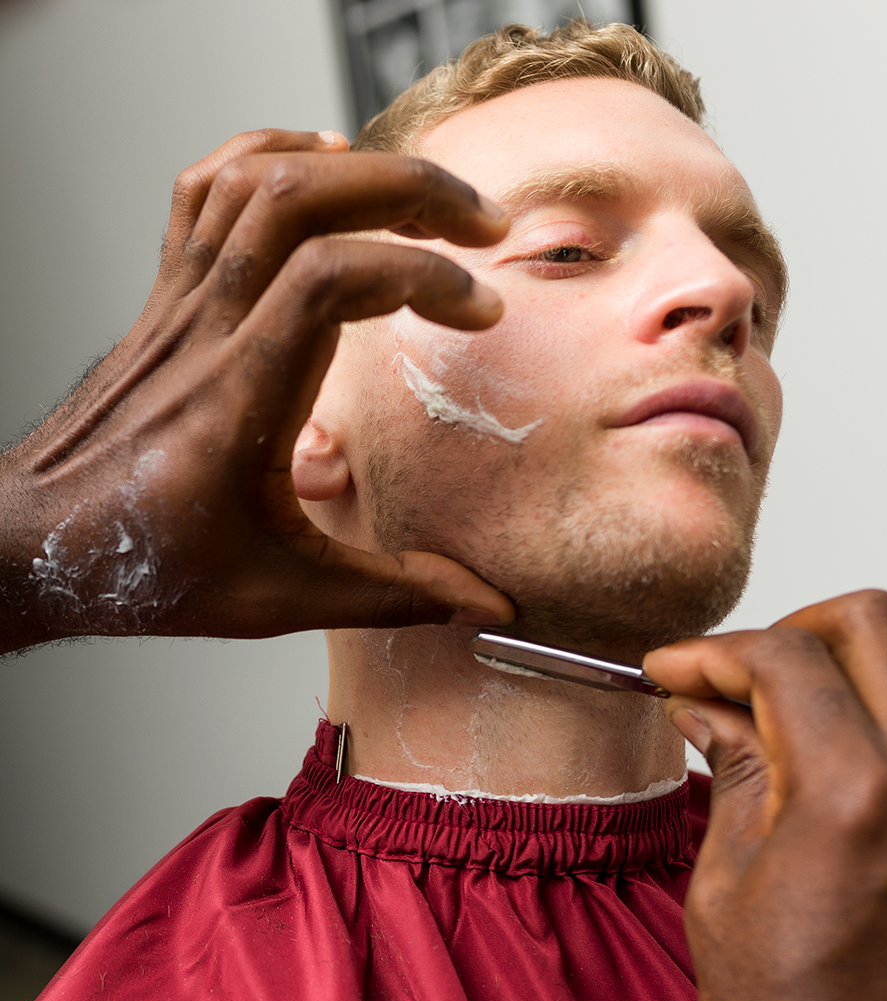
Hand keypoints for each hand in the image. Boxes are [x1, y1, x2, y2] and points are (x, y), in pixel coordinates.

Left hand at [0, 130, 513, 653]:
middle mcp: (205, 332)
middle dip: (411, 190)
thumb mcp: (284, 598)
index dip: (424, 277)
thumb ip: (394, 594)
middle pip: (302, 199)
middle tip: (481, 225)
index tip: (479, 312)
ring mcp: (179, 303)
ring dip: (353, 168)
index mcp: (239, 401)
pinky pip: (205, 187)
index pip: (332, 278)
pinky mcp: (165, 295)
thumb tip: (486, 602)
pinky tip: (322, 167)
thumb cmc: (149, 567)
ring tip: (421, 198)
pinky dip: (271, 156)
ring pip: (256, 178)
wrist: (39, 542)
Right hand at [644, 590, 886, 1000]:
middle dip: (791, 629)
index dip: (713, 651)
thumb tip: (709, 708)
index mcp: (851, 791)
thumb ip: (732, 772)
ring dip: (856, 670)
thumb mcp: (727, 884)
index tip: (677, 670)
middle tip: (739, 672)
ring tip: (798, 715)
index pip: (783, 657)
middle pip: (869, 626)